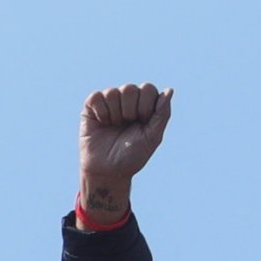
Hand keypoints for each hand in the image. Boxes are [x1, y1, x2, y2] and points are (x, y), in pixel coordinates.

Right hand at [76, 83, 173, 225]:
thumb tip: (170, 89)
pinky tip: (102, 123)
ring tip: (113, 127)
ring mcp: (109, 102)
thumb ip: (162, 114)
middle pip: (130, 88)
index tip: (142, 124)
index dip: (145, 107)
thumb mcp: (153, 137)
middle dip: (129, 111)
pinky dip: (101, 112)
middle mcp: (127, 100)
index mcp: (144, 104)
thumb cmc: (132, 156)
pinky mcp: (91, 107)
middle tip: (126, 126)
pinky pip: (96, 97)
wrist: (108, 171)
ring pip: (112, 92)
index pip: (147, 88)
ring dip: (114, 114)